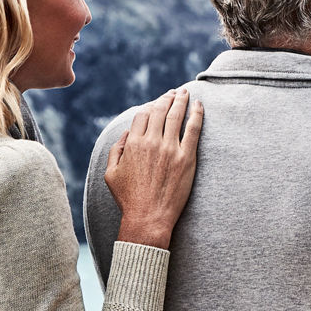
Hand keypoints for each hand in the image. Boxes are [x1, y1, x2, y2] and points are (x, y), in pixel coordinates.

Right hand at [107, 88, 203, 249]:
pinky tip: (199, 106)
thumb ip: (116, 150)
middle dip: (168, 98)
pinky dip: (197, 114)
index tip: (157, 104)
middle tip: (175, 93)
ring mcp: (170, 149)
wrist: (148, 218)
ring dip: (182, 100)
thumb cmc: (128, 199)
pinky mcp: (186, 157)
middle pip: (160, 110)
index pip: (143, 115)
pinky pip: (193, 129)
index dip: (150, 106)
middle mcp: (151, 142)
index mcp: (133, 144)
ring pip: (176, 115)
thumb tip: (126, 134)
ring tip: (186, 93)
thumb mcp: (111, 174)